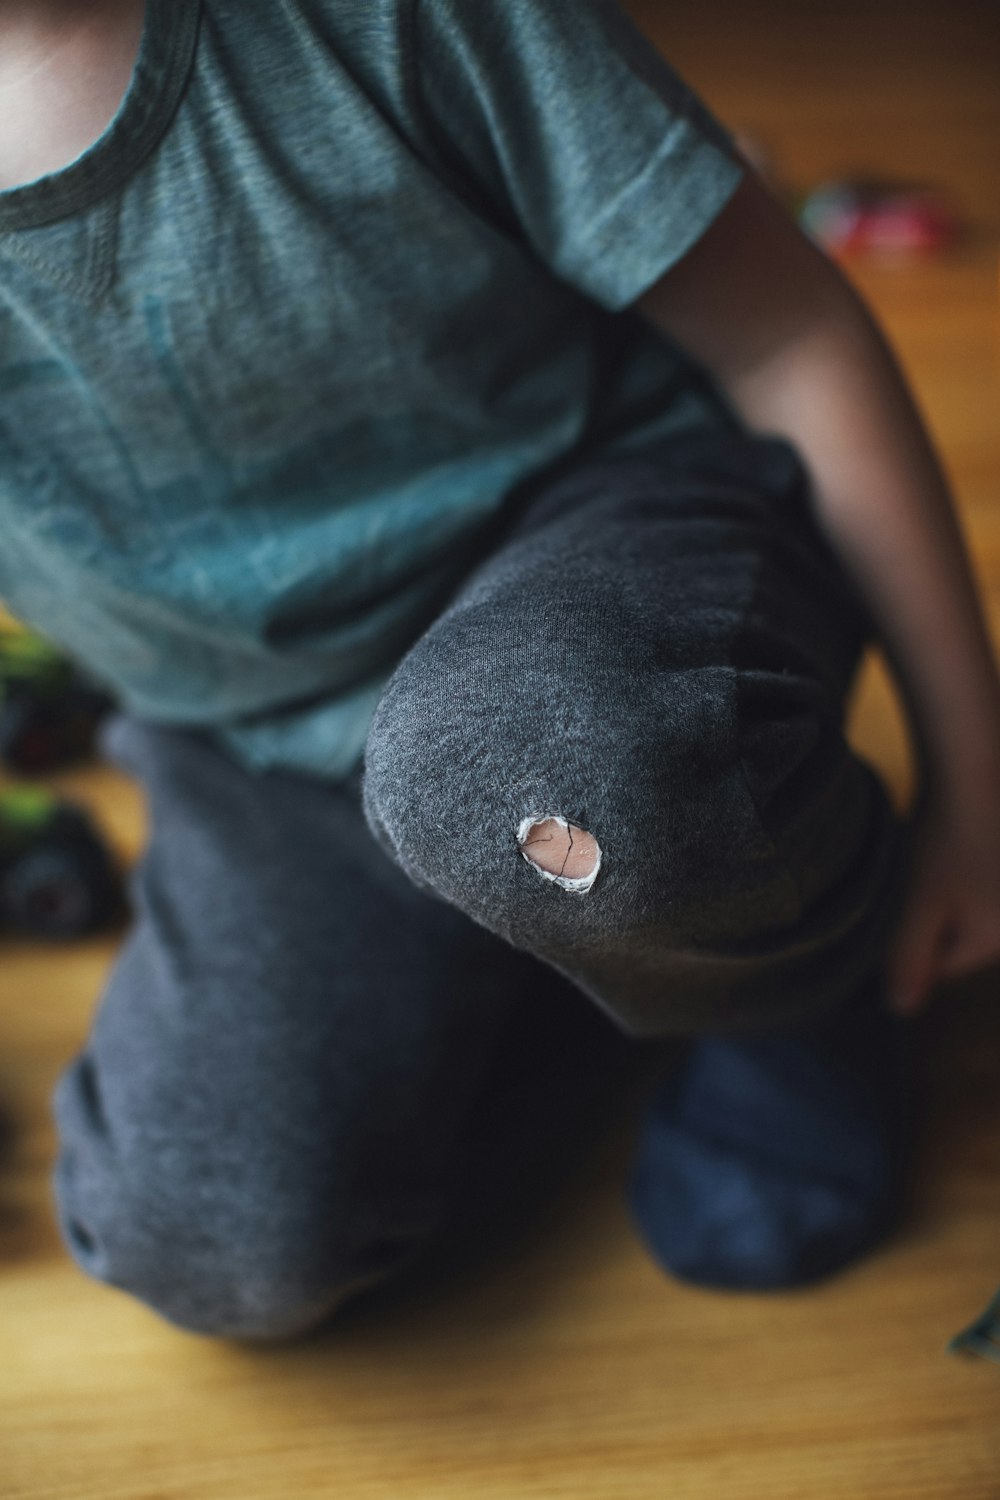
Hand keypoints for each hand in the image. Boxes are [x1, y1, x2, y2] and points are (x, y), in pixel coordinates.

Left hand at [887, 789, 999, 1014]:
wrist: (975, 772)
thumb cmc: (948, 841)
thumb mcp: (921, 903)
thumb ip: (911, 957)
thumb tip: (901, 1010)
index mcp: (995, 936)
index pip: (945, 963)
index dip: (912, 944)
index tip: (896, 912)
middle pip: (957, 934)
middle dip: (928, 915)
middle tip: (908, 881)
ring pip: (963, 903)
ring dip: (938, 888)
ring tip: (923, 858)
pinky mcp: (997, 854)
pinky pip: (970, 875)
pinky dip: (951, 864)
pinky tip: (939, 841)